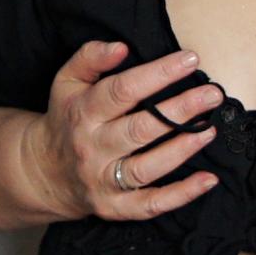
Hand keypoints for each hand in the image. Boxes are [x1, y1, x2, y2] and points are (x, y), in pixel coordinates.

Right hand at [25, 40, 223, 220]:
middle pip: (141, 128)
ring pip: (148, 167)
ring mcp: (103, 180)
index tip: (189, 60)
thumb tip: (120, 47)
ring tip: (210, 129)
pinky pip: (150, 205)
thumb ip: (90, 57)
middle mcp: (92, 147)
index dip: (159, 73)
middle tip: (212, 94)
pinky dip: (181, 195)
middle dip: (180, 109)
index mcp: (82, 113)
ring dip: (183, 148)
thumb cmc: (67, 118)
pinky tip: (208, 180)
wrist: (44, 171)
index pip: (123, 90)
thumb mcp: (67, 81)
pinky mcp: (115, 207)